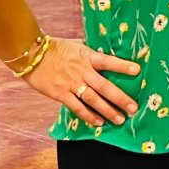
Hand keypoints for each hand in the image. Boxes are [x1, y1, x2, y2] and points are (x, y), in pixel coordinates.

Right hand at [20, 36, 139, 126]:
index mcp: (87, 57)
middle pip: (104, 87)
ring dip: (108, 110)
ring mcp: (71, 84)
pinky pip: (77, 107)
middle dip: (121, 98)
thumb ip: (91, 52)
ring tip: (120, 119)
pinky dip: (88, 116)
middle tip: (134, 108)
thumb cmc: (55, 47)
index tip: (138, 70)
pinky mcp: (60, 94)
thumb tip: (107, 52)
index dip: (122, 66)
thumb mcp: (77, 45)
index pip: (108, 61)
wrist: (31, 55)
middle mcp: (82, 71)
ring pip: (93, 100)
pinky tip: (99, 122)